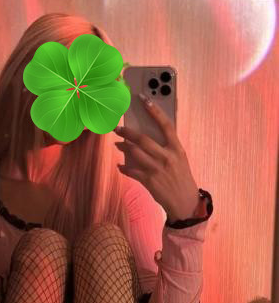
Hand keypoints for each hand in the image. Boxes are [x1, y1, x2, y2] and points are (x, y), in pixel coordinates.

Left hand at [114, 97, 199, 221]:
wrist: (185, 202)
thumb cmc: (181, 177)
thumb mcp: (180, 159)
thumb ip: (167, 147)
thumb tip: (147, 135)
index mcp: (177, 148)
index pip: (166, 125)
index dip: (155, 111)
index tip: (144, 99)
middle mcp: (167, 157)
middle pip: (143, 139)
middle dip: (127, 132)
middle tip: (117, 128)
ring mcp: (158, 169)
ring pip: (134, 153)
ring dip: (123, 147)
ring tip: (117, 144)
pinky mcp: (149, 181)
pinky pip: (131, 171)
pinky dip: (124, 167)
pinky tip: (120, 166)